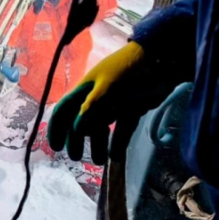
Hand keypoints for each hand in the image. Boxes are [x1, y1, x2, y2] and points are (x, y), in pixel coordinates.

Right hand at [48, 42, 174, 163]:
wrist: (163, 58)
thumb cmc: (129, 70)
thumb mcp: (108, 88)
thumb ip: (91, 109)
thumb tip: (76, 130)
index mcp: (85, 89)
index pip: (64, 109)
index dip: (57, 128)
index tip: (56, 147)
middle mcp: (96, 97)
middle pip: (80, 121)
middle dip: (76, 140)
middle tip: (76, 158)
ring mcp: (114, 103)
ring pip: (101, 127)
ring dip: (98, 143)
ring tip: (100, 161)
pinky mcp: (132, 108)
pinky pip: (122, 128)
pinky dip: (118, 141)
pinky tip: (116, 157)